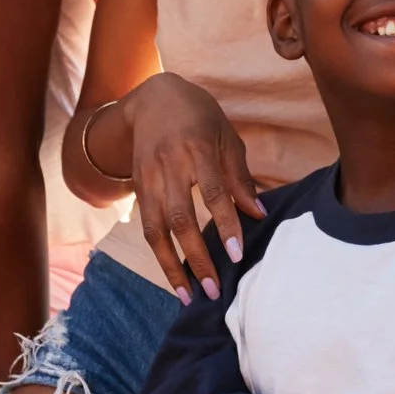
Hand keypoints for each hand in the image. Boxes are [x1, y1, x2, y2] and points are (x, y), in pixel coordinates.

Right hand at [121, 74, 264, 301]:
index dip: (225, 225)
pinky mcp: (136, 187)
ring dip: (171, 266)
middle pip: (180, 218)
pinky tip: (174, 275)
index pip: (212, 193)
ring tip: (188, 295)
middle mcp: (169, 165)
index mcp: (197, 148)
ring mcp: (148, 178)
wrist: (151, 98)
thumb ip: (240, 177)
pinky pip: (147, 227)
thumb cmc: (199, 117)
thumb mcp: (226, 137)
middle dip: (196, 257)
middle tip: (213, 288)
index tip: (236, 254)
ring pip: (155, 230)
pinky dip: (160, 254)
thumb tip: (258, 214)